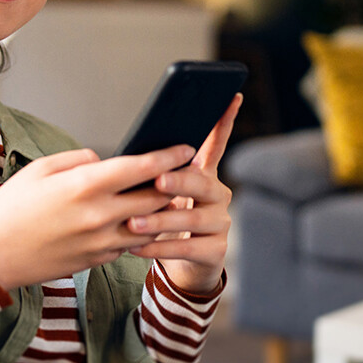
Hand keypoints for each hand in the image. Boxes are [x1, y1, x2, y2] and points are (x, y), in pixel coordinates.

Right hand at [0, 144, 194, 290]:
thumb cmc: (11, 210)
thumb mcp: (39, 170)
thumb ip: (76, 159)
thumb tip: (102, 160)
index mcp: (84, 185)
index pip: (141, 167)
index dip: (169, 156)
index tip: (186, 149)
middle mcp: (98, 214)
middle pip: (154, 198)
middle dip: (173, 184)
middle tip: (184, 173)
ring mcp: (100, 241)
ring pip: (148, 225)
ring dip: (161, 212)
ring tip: (168, 198)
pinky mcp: (97, 260)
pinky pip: (130, 244)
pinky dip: (139, 232)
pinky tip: (139, 222)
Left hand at [125, 94, 242, 293]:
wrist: (183, 267)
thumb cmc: (165, 222)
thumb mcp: (160, 196)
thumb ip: (154, 175)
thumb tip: (130, 156)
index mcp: (204, 175)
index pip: (216, 143)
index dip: (224, 120)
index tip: (232, 95)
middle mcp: (218, 194)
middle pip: (202, 182)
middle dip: (178, 181)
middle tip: (157, 181)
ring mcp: (220, 222)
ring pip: (192, 217)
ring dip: (160, 220)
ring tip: (133, 223)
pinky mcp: (216, 250)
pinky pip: (187, 246)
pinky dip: (160, 247)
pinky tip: (137, 247)